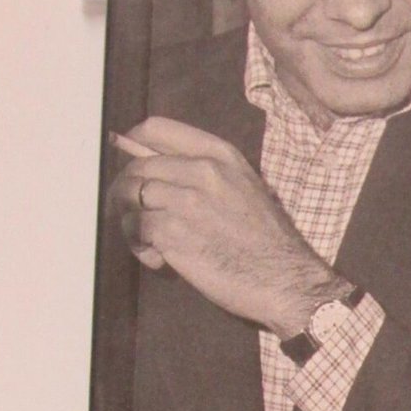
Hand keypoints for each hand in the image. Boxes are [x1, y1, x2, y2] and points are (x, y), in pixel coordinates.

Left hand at [110, 118, 342, 334]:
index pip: (155, 129)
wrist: (285, 280)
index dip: (129, 143)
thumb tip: (152, 162)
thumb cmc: (267, 241)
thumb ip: (202, 171)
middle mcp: (202, 172)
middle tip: (132, 214)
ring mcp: (186, 202)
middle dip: (125, 192)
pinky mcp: (173, 234)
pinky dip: (138, 246)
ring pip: (128, 197)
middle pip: (135, 168)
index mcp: (219, 155)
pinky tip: (157, 258)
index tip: (125, 159)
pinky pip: (134, 230)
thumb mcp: (244, 187)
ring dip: (129, 221)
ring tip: (147, 240)